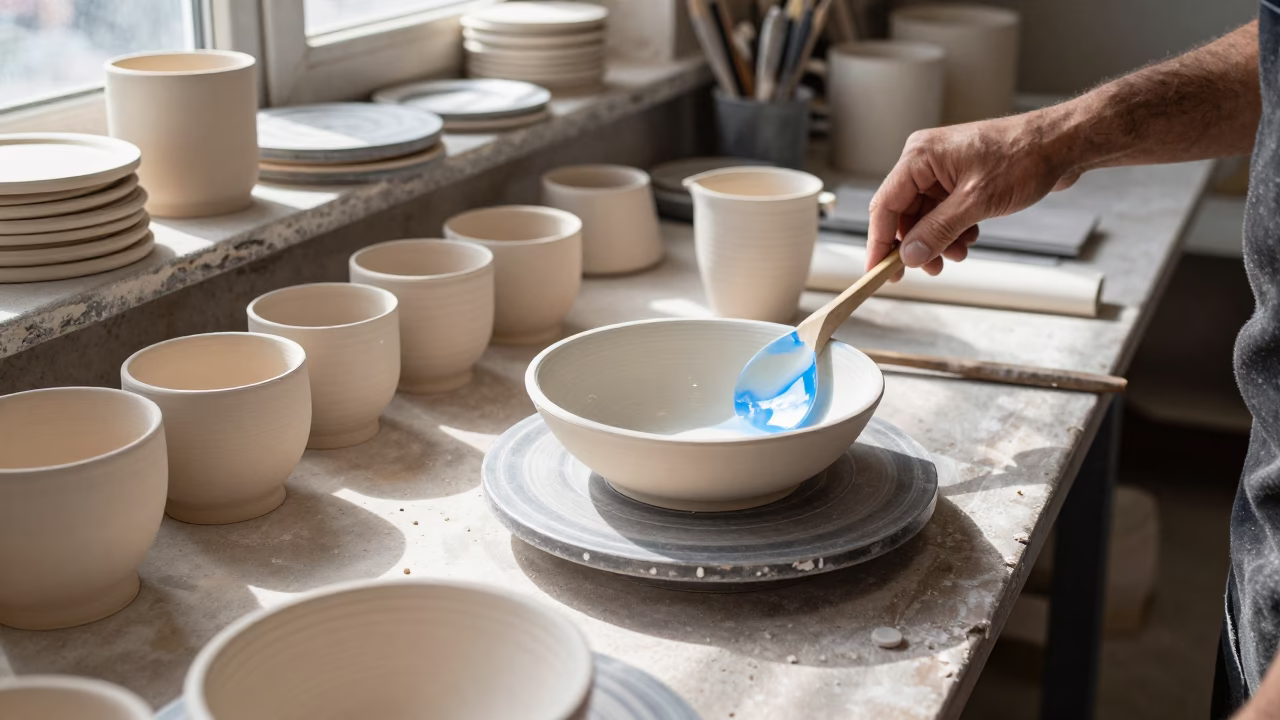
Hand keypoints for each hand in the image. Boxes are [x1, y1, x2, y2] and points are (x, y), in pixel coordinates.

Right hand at [866, 109, 1079, 277]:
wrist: (1061, 144)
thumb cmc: (1024, 157)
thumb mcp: (977, 202)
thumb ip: (938, 231)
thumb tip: (910, 256)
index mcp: (920, 156)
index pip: (885, 205)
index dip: (880, 242)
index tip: (877, 271)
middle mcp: (925, 160)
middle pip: (903, 213)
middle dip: (916, 244)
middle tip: (929, 269)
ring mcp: (943, 169)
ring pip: (925, 216)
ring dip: (938, 240)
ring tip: (958, 255)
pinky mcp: (960, 178)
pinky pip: (943, 211)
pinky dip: (953, 230)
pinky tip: (969, 238)